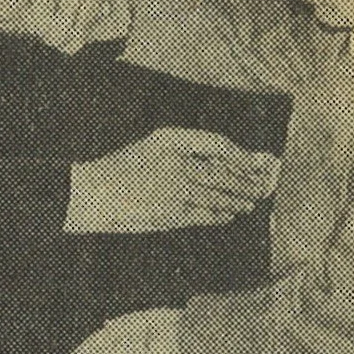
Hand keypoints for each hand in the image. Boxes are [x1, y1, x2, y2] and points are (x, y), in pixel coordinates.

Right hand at [63, 126, 279, 233]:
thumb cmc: (122, 168)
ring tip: (250, 202)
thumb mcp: (152, 145)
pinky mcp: (169, 213)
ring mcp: (173, 189)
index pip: (217, 144)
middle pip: (222, 172)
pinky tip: (229, 215)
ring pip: (217, 195)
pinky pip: (203, 214)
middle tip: (261, 186)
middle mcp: (174, 162)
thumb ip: (186, 149)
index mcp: (169, 139)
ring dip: (238, 200)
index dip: (240, 154)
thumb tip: (226, 158)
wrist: (91, 193)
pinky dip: (220, 215)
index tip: (256, 161)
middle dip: (245, 181)